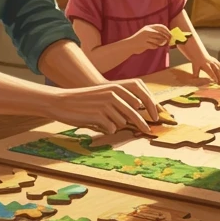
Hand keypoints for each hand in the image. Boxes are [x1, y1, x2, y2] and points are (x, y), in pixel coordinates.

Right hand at [41, 81, 158, 134]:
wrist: (62, 102)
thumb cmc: (84, 101)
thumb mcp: (104, 96)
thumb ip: (119, 103)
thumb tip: (135, 117)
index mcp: (117, 88)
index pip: (140, 100)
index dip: (150, 110)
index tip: (157, 120)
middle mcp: (114, 95)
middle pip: (134, 114)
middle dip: (143, 124)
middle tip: (150, 132)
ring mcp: (107, 105)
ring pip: (121, 123)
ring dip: (114, 125)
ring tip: (100, 119)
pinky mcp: (99, 116)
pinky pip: (111, 128)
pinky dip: (106, 129)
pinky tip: (95, 123)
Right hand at [128, 24, 171, 51]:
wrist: (130, 45)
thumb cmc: (140, 40)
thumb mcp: (147, 33)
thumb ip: (155, 33)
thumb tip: (167, 35)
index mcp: (148, 27)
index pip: (161, 27)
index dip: (167, 31)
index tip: (171, 35)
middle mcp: (147, 31)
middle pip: (160, 33)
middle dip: (166, 37)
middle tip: (169, 41)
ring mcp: (145, 37)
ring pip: (158, 40)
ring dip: (161, 43)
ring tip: (160, 44)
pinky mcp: (144, 44)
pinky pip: (154, 46)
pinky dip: (155, 46)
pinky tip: (153, 46)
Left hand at [192, 55, 219, 83]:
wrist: (199, 54)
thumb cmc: (196, 62)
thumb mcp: (194, 67)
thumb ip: (196, 73)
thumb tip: (195, 79)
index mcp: (205, 64)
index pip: (210, 70)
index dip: (213, 75)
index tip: (216, 81)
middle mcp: (211, 62)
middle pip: (217, 70)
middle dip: (219, 76)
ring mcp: (215, 61)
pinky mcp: (217, 62)